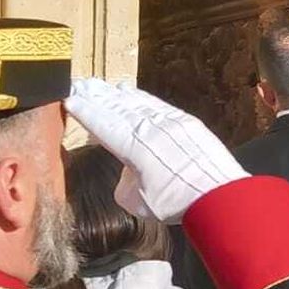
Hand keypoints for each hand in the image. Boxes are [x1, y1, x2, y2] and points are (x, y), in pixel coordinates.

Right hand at [66, 77, 244, 224]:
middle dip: (95, 96)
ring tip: (98, 86)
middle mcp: (149, 127)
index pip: (103, 123)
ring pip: (135, 102)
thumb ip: (125, 182)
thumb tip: (129, 171)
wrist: (219, 195)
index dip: (85, 112)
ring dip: (114, 94)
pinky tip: (129, 91)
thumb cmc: (176, 203)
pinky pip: (156, 103)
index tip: (69, 99)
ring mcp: (169, 121)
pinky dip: (139, 97)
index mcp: (133, 145)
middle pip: (116, 107)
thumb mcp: (137, 201)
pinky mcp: (185, 121)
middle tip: (78, 85)